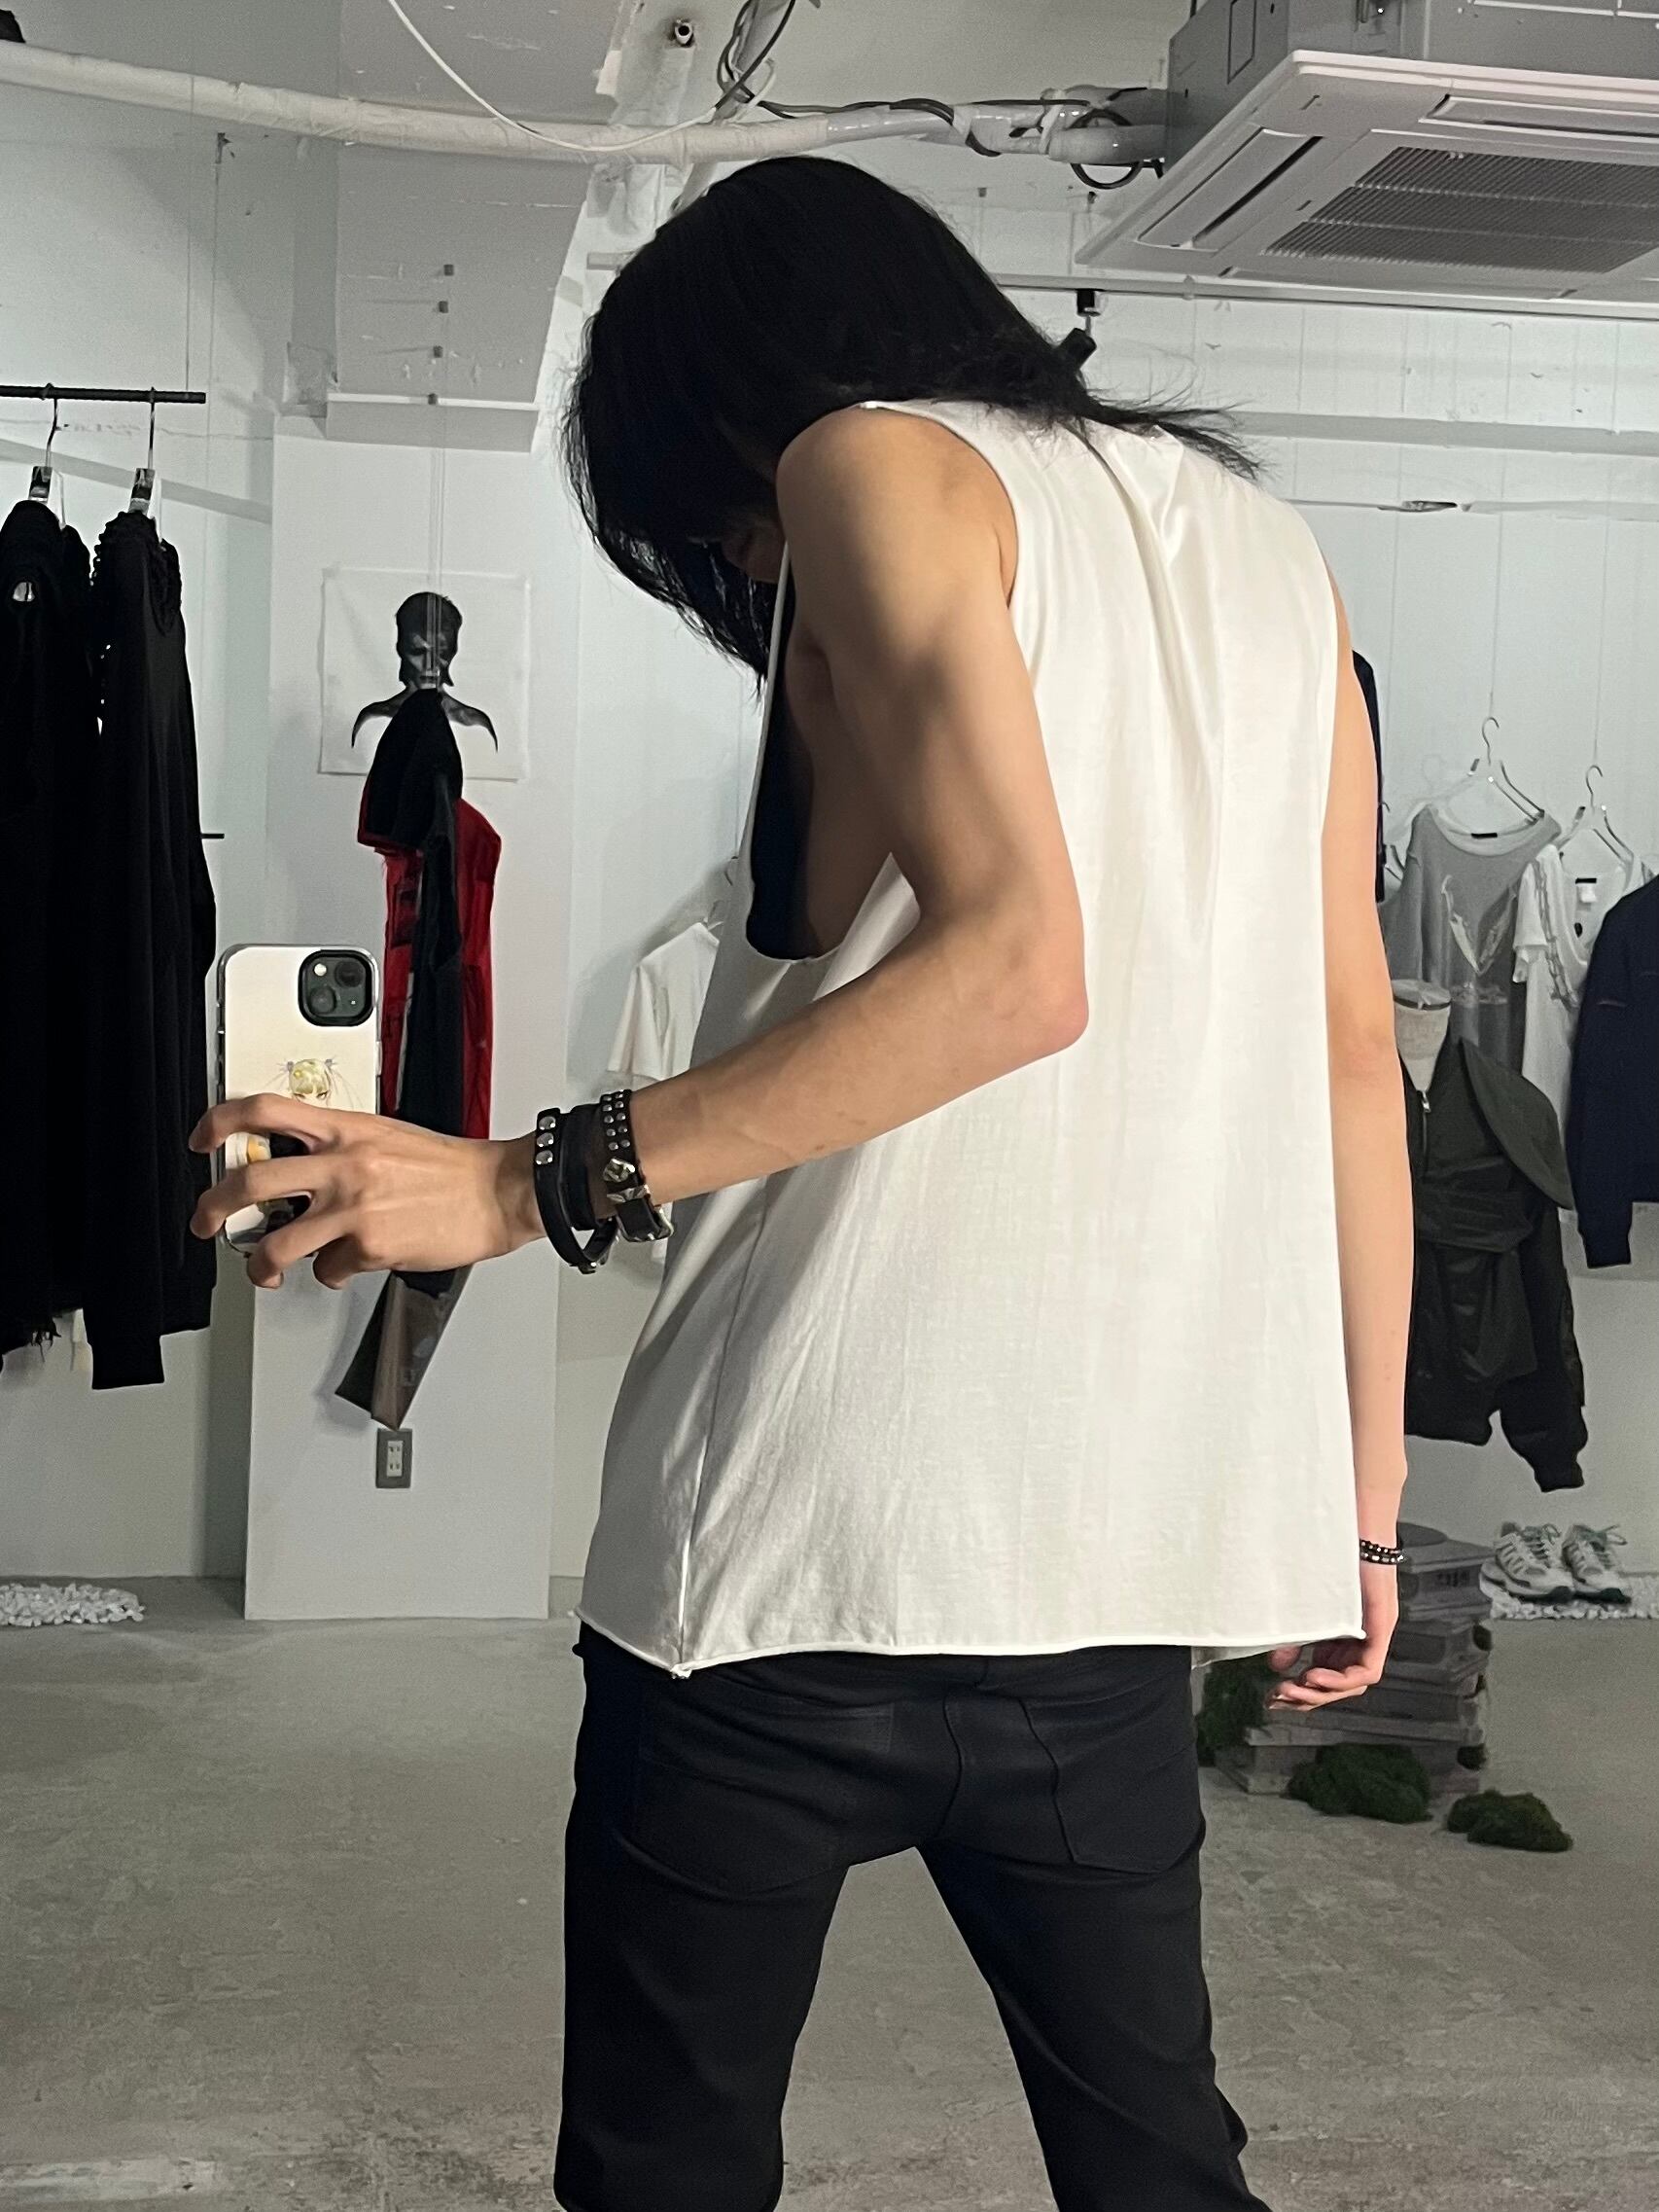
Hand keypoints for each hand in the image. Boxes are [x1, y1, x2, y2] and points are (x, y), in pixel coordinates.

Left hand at [191, 1095, 541, 1288]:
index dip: (220, 1122)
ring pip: (276, 1243)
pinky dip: (334, 1273)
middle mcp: (343, 1164)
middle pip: (251, 1181)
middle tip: (206, 1222)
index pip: (265, 1109)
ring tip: (263, 1270)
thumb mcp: (386, 1136)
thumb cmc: (449, 1168)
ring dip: (259, 1265)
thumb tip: (301, 1170)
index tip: (203, 1140)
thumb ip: (341, 1147)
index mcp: (345, 1128)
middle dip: (214, 1208)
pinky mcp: (369, 1246)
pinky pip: (330, 1269)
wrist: (497, 1191)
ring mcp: (353, 1207)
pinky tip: (347, 1266)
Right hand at [1265, 1562, 1398, 1711]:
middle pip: (1340, 1685)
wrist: (1349, 1525)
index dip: (1303, 1691)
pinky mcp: (1382, 1626)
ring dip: (1322, 1692)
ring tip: (1293, 1689)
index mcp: (1342, 1635)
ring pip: (1355, 1682)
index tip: (1275, 1695)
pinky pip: (1368, 1668)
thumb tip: (1278, 1665)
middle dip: (1308, 1697)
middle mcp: (1361, 1639)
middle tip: (1278, 1698)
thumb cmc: (1327, 1556)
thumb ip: (1295, 1636)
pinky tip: (1313, 1675)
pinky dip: (1341, 1678)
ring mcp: (1374, 1634)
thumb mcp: (1305, 1606)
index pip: (1328, 1676)